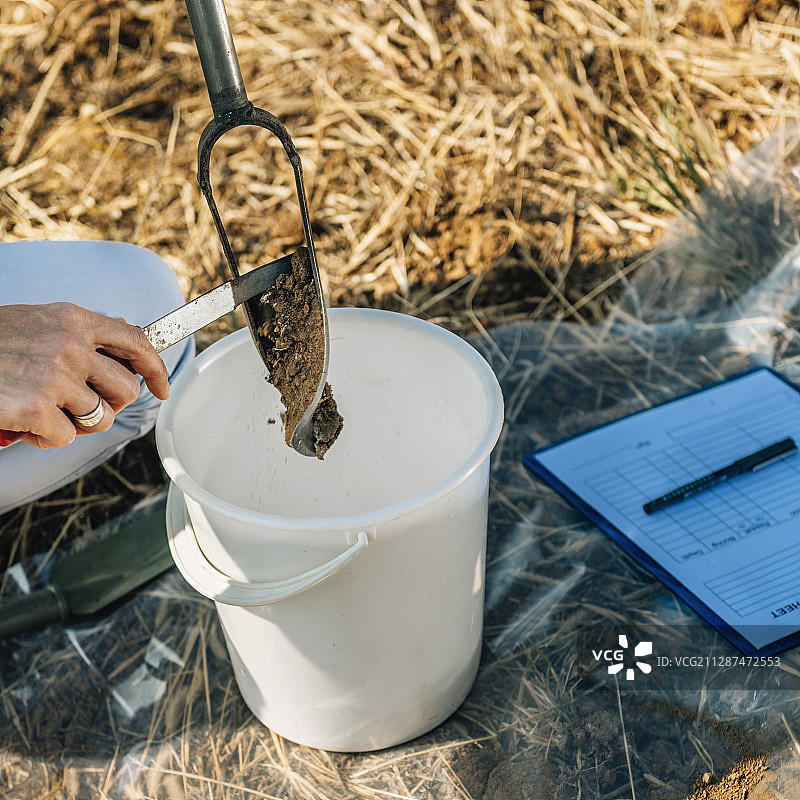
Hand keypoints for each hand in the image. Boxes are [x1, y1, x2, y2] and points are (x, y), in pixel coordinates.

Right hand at [0, 303, 169, 447]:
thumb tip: (126, 334)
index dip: (156, 369)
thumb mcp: (38, 321)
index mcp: (73, 319)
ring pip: (100, 419)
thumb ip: (80, 331)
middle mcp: (69, 345)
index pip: (136, 341)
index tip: (163, 388)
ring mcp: (53, 376)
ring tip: (44, 410)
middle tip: (81, 407)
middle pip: (126, 390)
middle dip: (109, 405)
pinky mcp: (36, 408)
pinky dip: (46, 438)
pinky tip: (23, 422)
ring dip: (76, 423)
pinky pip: (67, 438)